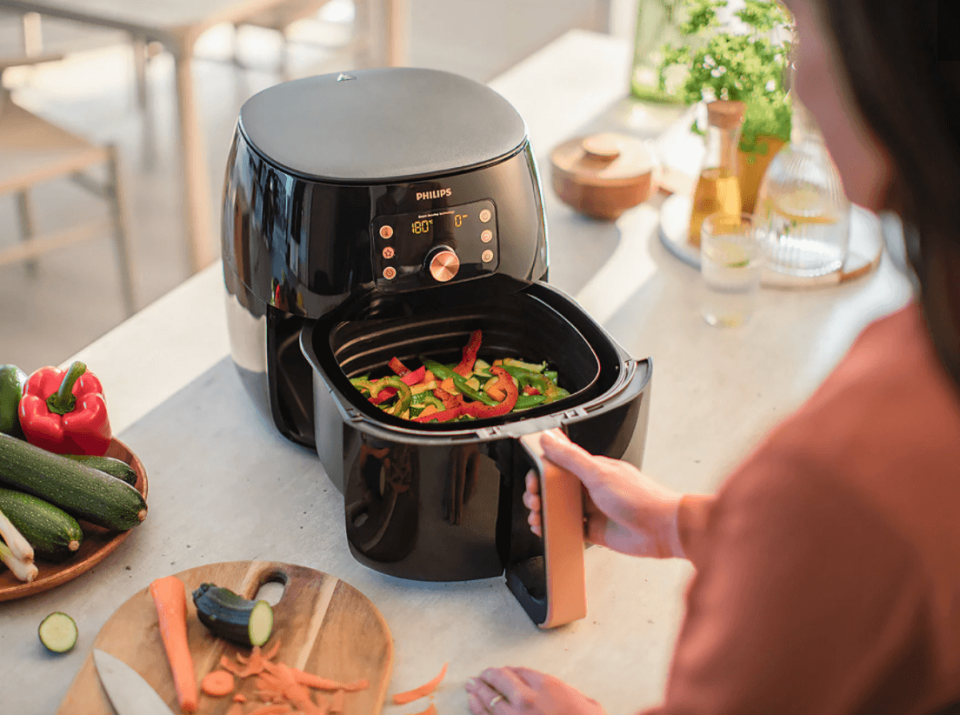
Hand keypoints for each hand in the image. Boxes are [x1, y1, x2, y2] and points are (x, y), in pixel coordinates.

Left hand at [466, 666, 604, 714]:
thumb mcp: (585, 701)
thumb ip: (567, 692)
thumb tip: (560, 693)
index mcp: (546, 686)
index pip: (520, 672)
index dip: (510, 671)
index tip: (505, 672)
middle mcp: (527, 699)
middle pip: (501, 680)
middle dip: (489, 675)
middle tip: (481, 675)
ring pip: (490, 699)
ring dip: (478, 690)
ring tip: (471, 685)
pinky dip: (477, 708)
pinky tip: (472, 702)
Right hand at [523, 430, 683, 557]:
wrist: (662, 529)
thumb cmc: (641, 498)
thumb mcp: (600, 473)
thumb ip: (571, 457)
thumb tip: (549, 439)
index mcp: (592, 469)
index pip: (558, 465)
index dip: (542, 472)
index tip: (533, 479)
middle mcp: (591, 488)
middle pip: (555, 489)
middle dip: (539, 494)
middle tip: (535, 500)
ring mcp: (592, 510)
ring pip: (559, 509)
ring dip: (544, 512)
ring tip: (538, 516)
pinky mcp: (594, 530)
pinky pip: (568, 528)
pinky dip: (555, 530)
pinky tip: (549, 530)